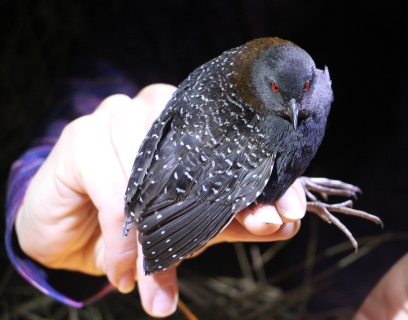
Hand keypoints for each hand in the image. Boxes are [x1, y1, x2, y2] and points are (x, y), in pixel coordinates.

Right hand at [15, 84, 305, 316]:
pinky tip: (124, 267)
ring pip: (158, 175)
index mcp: (187, 123)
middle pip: (203, 152)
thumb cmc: (133, 220)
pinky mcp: (82, 136)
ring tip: (155, 276)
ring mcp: (119, 115)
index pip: (237, 143)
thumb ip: (230, 221)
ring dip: (162, 235)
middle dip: (225, 205)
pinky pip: (115, 189)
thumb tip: (284, 225)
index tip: (289, 215)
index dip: (268, 179)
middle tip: (244, 236)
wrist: (68, 230)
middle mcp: (158, 109)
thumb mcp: (189, 224)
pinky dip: (123, 236)